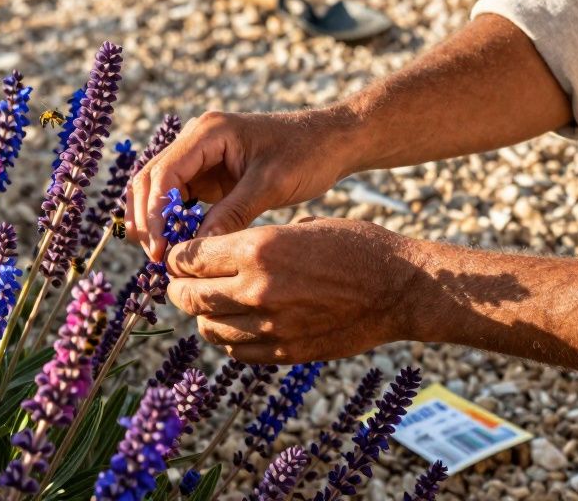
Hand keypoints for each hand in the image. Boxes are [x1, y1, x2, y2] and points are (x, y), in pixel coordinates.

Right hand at [125, 108, 359, 260]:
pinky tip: (179, 248)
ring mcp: (199, 156)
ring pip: (159, 191)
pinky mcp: (207, 174)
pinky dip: (174, 223)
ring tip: (163, 258)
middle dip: (147, 220)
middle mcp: (196, 140)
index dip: (155, 214)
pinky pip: (179, 199)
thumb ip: (232, 214)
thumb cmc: (307, 153)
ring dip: (156, 223)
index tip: (160, 251)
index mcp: (208, 132)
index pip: (164, 174)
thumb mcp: (271, 185)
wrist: (332, 141)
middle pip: (150, 181)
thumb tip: (195, 251)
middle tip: (157, 259)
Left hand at [165, 218, 420, 363]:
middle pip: (189, 295)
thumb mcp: (300, 225)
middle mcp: (257, 289)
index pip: (189, 258)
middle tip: (178, 284)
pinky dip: (227, 337)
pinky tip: (233, 324)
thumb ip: (254, 242)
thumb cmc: (355, 246)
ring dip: (202, 314)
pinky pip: (236, 350)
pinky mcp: (285, 351)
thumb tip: (217, 252)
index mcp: (257, 249)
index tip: (177, 257)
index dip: (177, 257)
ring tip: (206, 305)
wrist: (400, 288)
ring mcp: (270, 325)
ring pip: (208, 326)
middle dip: (178, 288)